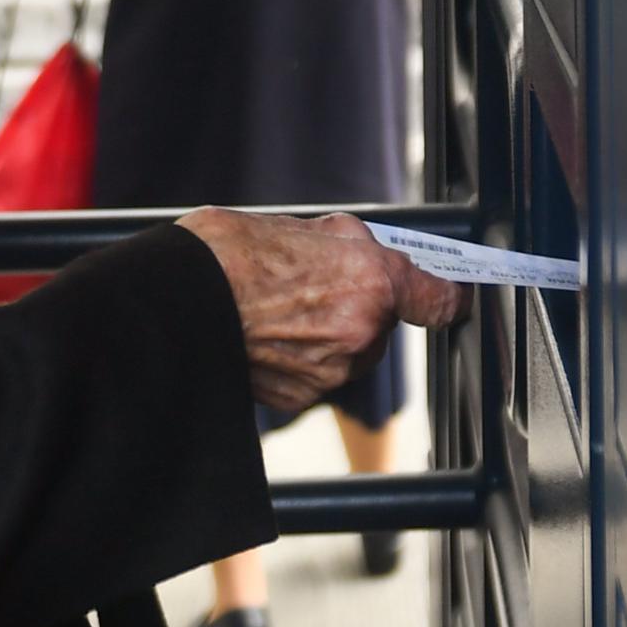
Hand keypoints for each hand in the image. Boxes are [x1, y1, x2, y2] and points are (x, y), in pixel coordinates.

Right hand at [178, 209, 466, 415]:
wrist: (176, 303)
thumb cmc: (232, 253)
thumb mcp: (307, 228)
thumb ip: (350, 247)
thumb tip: (365, 253)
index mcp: (371, 282)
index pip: (439, 301)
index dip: (447, 297)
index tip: (450, 296)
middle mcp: (361, 333)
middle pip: (382, 326)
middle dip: (359, 307)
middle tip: (315, 284)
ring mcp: (331, 372)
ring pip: (349, 353)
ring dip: (329, 335)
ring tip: (280, 308)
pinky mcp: (301, 398)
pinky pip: (316, 376)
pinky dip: (300, 359)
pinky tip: (267, 335)